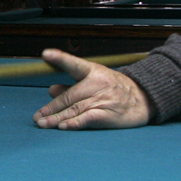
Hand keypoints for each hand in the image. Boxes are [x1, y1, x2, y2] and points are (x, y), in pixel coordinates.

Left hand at [33, 49, 153, 129]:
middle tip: (37, 117)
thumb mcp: (94, 81)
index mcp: (93, 71)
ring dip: (57, 118)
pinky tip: (63, 126)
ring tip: (43, 124)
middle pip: (69, 96)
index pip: (74, 64)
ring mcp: (103, 100)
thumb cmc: (114, 88)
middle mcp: (97, 84)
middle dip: (51, 108)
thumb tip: (51, 90)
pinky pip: (89, 118)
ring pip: (75, 109)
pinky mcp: (109, 115)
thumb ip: (71, 86)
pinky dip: (75, 123)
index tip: (46, 54)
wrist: (143, 99)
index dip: (60, 58)